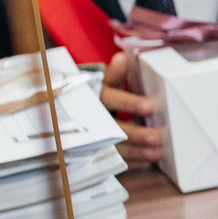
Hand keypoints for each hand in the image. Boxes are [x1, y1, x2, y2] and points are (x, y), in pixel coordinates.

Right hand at [99, 48, 164, 168]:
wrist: (60, 112)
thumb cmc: (90, 93)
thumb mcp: (98, 80)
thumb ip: (113, 74)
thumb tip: (124, 57)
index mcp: (92, 94)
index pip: (109, 97)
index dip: (128, 102)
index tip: (149, 106)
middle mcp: (91, 116)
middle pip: (113, 126)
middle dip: (136, 133)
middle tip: (157, 137)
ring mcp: (91, 135)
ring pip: (113, 145)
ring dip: (136, 150)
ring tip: (157, 153)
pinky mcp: (94, 151)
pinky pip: (113, 159)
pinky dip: (130, 161)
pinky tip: (147, 162)